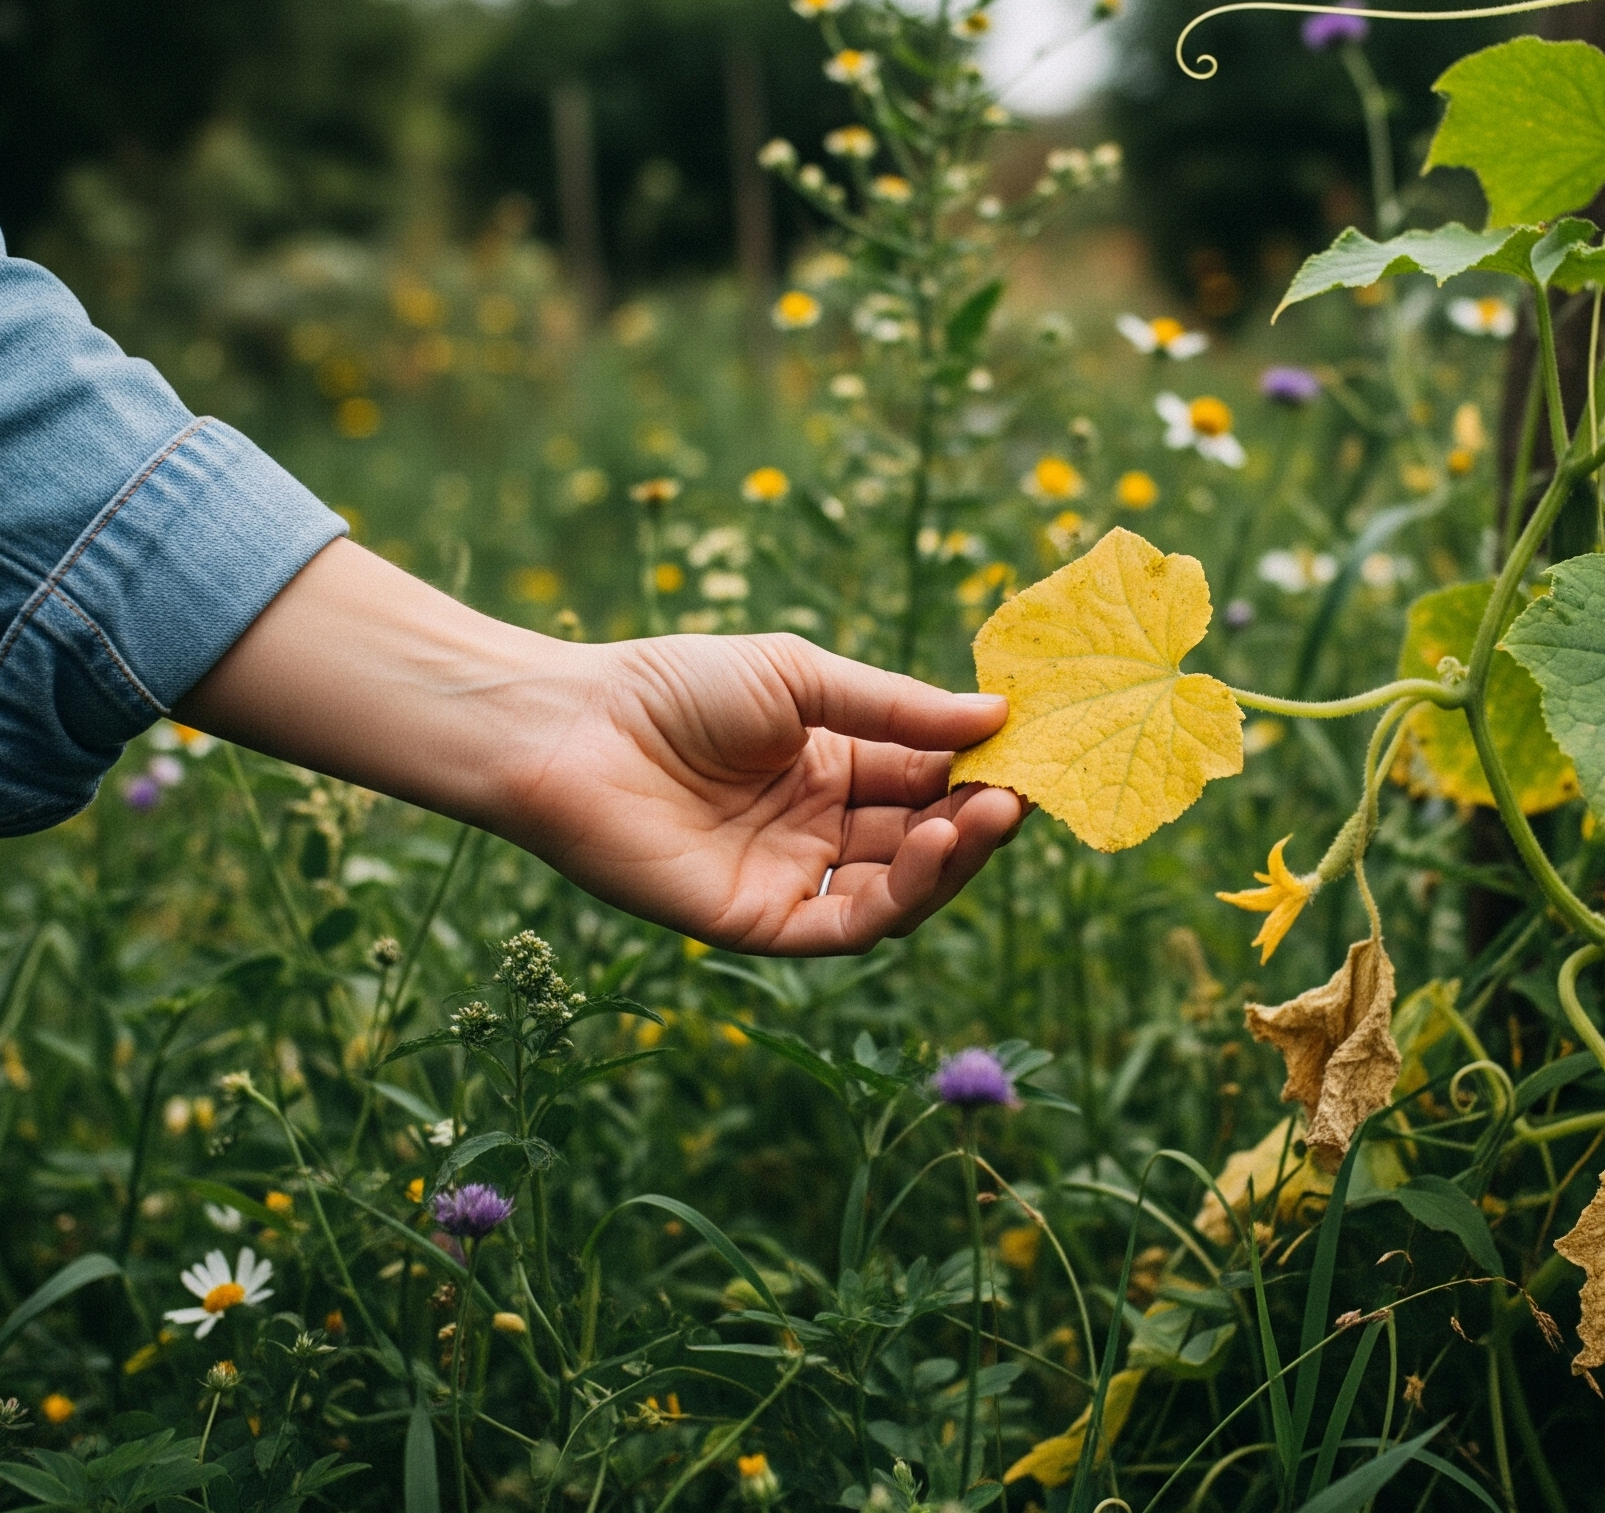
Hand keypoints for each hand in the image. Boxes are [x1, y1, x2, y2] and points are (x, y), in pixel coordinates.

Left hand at [177, 540, 1022, 954]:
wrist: (570, 728)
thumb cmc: (675, 686)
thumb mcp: (802, 679)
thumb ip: (896, 709)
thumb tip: (999, 717)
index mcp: (828, 765)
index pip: (925, 779)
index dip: (980, 771)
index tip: (1033, 752)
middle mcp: (816, 828)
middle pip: (922, 839)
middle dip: (978, 818)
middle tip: (1023, 792)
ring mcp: (790, 879)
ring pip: (898, 890)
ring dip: (953, 858)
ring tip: (990, 814)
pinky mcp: (757, 923)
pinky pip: (848, 925)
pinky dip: (902, 893)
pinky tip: (936, 846)